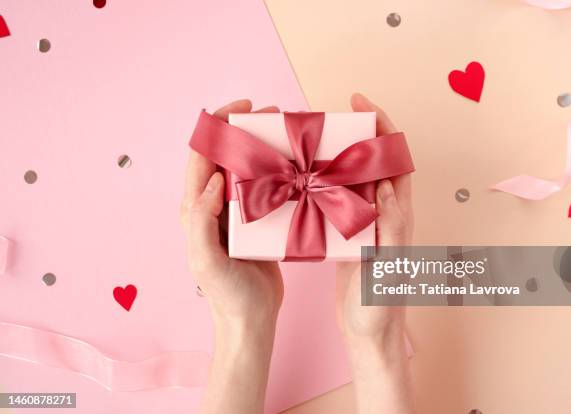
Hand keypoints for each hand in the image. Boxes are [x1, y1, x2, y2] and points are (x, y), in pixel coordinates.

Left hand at [180, 99, 283, 413]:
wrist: (250, 319)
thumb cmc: (225, 294)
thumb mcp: (205, 260)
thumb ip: (201, 219)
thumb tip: (213, 178)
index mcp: (195, 207)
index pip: (201, 154)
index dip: (219, 125)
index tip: (244, 109)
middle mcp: (213, 203)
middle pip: (226, 153)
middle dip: (246, 128)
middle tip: (274, 115)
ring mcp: (236, 211)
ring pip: (248, 166)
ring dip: (265, 146)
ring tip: (288, 134)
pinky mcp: (257, 220)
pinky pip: (266, 186)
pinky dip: (278, 170)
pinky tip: (297, 165)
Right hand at [336, 93, 414, 412]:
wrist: (370, 334)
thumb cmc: (380, 307)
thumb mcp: (386, 268)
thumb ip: (390, 226)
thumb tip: (388, 184)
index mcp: (397, 215)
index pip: (394, 159)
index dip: (381, 126)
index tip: (361, 103)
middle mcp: (384, 212)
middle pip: (373, 160)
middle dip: (356, 131)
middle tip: (329, 117)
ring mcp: (365, 222)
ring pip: (354, 177)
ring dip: (338, 154)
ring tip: (312, 141)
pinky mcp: (349, 234)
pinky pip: (338, 198)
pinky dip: (324, 182)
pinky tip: (305, 180)